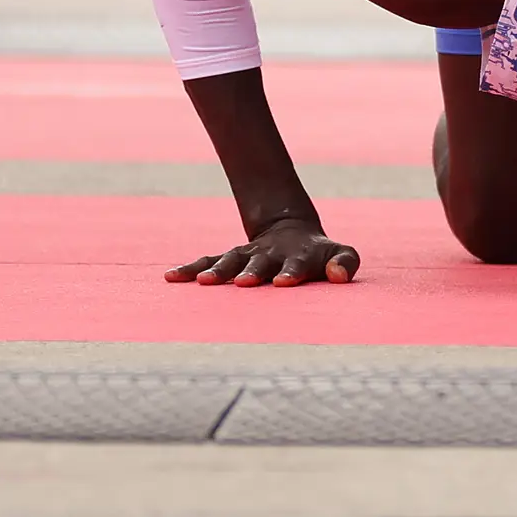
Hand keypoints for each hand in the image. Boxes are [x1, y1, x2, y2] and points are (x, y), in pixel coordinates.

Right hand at [164, 217, 359, 287]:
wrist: (293, 233)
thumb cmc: (320, 254)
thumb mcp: (341, 254)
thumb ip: (345, 263)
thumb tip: (338, 275)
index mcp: (299, 256)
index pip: (297, 265)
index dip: (291, 273)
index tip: (283, 283)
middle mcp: (270, 255)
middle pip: (259, 263)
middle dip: (251, 272)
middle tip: (243, 283)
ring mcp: (248, 256)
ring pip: (230, 261)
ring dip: (218, 271)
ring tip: (203, 282)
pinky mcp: (230, 259)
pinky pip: (207, 261)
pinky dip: (190, 269)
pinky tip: (171, 276)